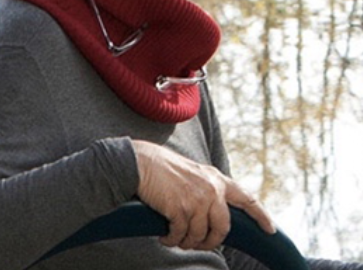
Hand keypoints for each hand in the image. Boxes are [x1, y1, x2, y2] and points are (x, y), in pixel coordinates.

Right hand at [132, 139, 275, 250]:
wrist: (138, 162)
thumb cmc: (159, 166)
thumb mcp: (191, 172)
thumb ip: (206, 187)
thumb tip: (211, 211)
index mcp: (215, 178)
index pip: (246, 199)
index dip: (261, 216)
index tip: (270, 230)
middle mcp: (211, 189)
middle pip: (223, 227)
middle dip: (212, 241)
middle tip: (199, 244)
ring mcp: (196, 200)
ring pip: (200, 235)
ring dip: (187, 242)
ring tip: (176, 239)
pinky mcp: (180, 210)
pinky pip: (181, 235)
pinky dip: (172, 240)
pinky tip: (165, 237)